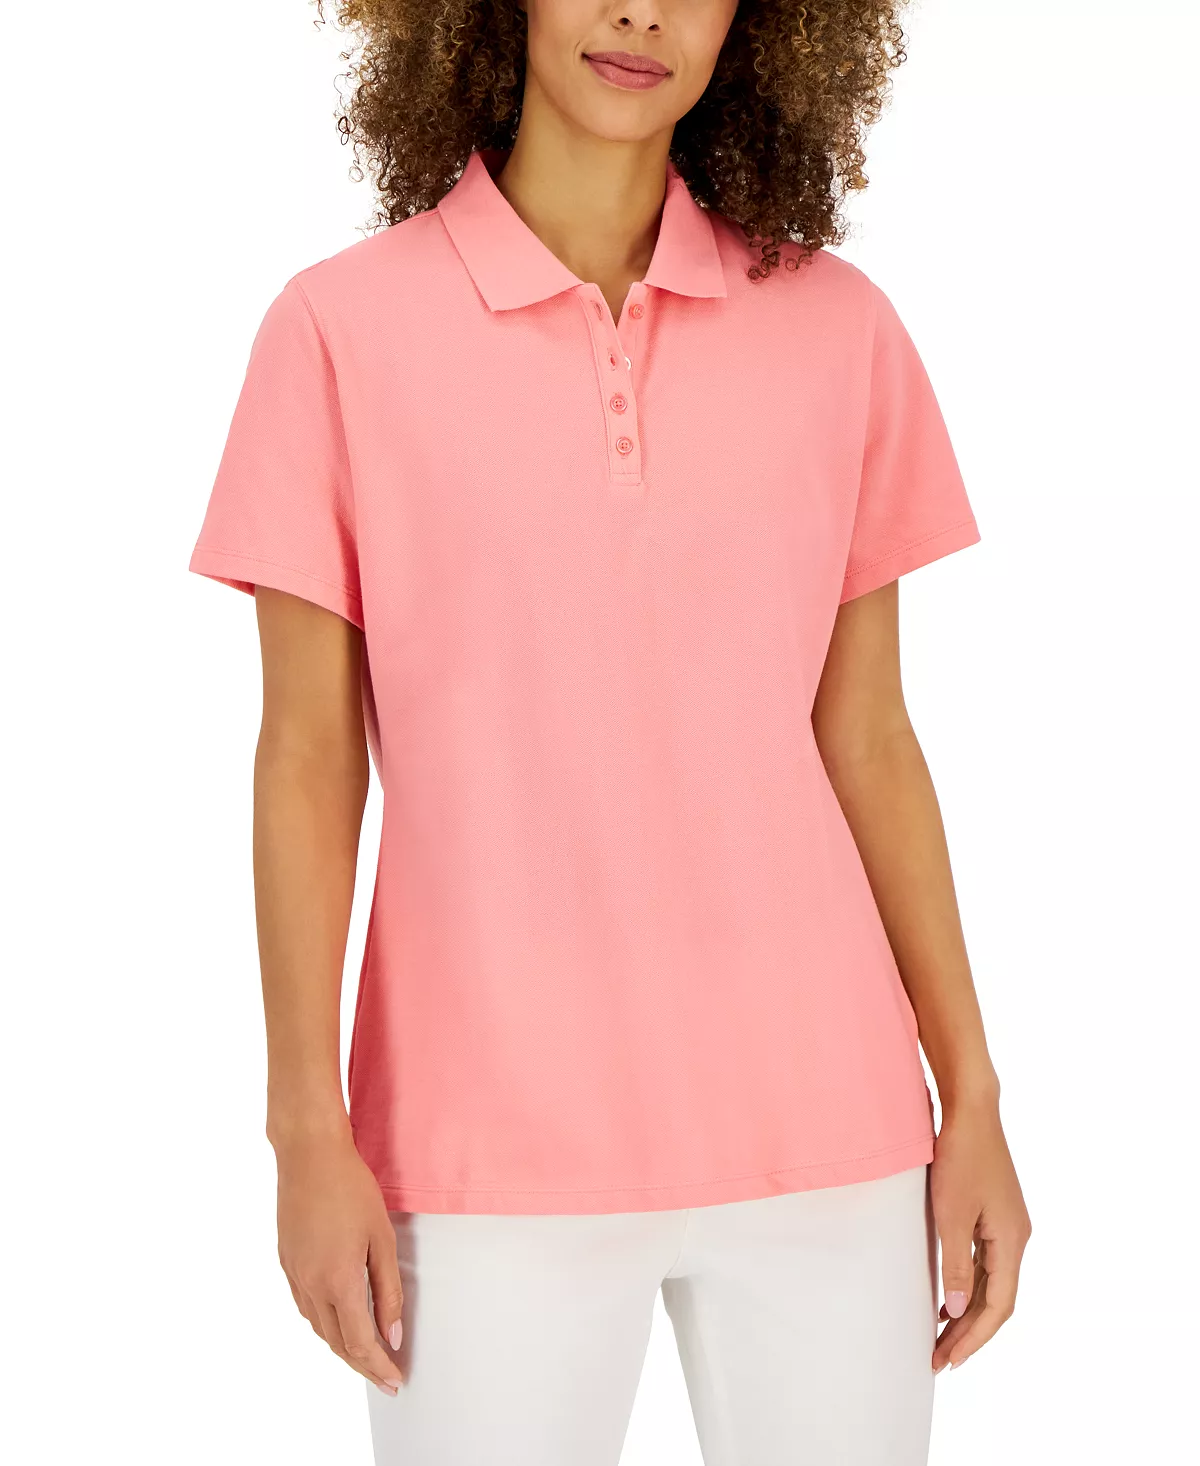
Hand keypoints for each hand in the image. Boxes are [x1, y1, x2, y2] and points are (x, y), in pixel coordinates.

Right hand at [274, 1129, 404, 1394]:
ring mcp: (294, 1275)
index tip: (395, 1381)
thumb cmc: (351, 1189)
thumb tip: (393, 1334)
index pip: (360, 1343)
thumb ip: (388, 1291)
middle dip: (362, 1365)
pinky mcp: (286, 1263)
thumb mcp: (382, 1239)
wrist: (309, 1156)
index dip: (378, 1367)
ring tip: (366, 1355)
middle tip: (385, 1378)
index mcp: (338, 1281)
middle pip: (337, 1343)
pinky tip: (339, 1321)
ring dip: (342, 1347)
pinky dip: (325, 1324)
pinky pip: (306, 1308)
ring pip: (319, 1328)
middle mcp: (311, 1286)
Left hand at [930, 1095, 1030, 1371]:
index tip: (949, 1360)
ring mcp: (1007, 1224)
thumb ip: (956, 1264)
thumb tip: (959, 1311)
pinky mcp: (995, 1212)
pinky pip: (986, 1261)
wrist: (970, 1109)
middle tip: (939, 1359)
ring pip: (992, 1282)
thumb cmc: (959, 1156)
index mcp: (1012, 1240)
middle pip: (998, 1299)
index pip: (999, 1306)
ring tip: (940, 1337)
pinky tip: (948, 1296)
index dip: (974, 1337)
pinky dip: (969, 1285)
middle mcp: (1016, 1236)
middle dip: (969, 1333)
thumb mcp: (951, 1214)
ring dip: (968, 1311)